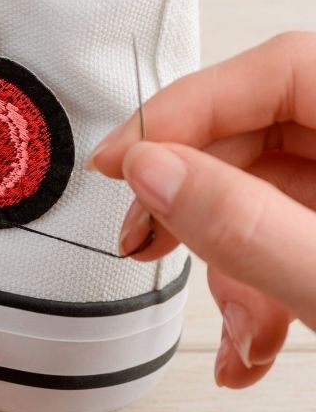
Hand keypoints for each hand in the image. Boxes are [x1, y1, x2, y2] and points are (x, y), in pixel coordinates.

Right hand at [88, 32, 315, 388]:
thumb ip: (246, 223)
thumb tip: (152, 173)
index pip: (276, 69)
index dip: (186, 108)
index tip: (120, 159)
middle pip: (260, 136)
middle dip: (195, 204)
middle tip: (141, 239)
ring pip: (268, 196)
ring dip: (229, 266)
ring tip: (229, 325)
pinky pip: (291, 239)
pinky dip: (259, 291)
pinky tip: (247, 342)